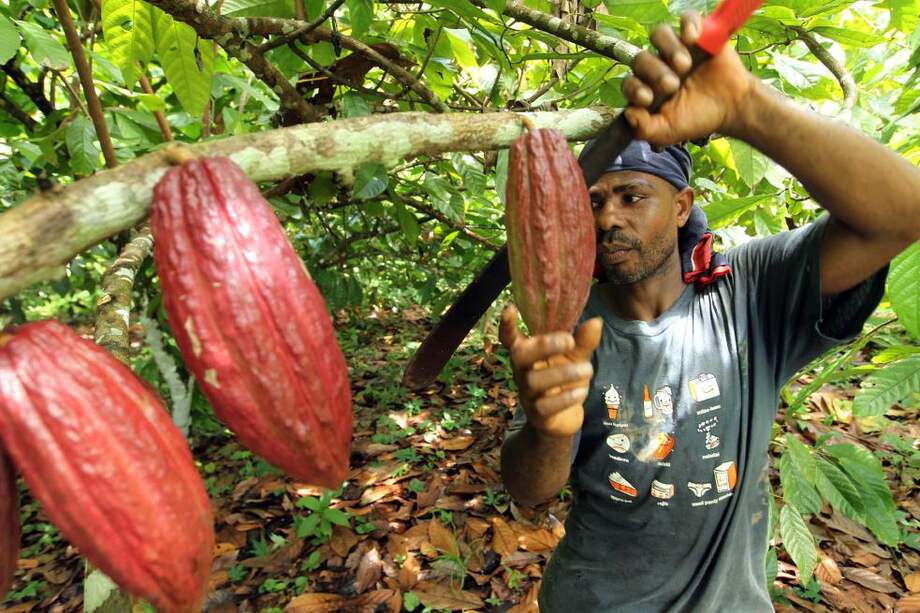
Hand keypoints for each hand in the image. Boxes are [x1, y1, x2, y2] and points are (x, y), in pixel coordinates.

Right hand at [499, 305, 601, 437]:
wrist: (564, 419)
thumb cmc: (565, 380)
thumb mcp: (576, 358)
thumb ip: (583, 341)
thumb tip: (595, 321)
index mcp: (528, 354)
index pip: (510, 339)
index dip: (507, 325)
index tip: (510, 308)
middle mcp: (522, 372)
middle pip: (519, 356)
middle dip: (542, 346)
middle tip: (569, 340)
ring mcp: (527, 394)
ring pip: (534, 381)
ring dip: (563, 373)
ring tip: (588, 369)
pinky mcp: (538, 414)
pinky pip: (545, 406)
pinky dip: (565, 398)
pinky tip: (581, 392)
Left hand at [622, 11, 755, 144]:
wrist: (731, 107)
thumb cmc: (697, 119)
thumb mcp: (669, 131)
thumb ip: (644, 129)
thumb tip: (628, 114)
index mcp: (646, 88)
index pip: (629, 83)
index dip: (633, 89)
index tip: (647, 99)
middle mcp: (657, 65)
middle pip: (641, 59)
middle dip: (654, 72)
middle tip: (672, 85)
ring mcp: (676, 47)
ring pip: (659, 35)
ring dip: (669, 49)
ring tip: (684, 65)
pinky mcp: (698, 35)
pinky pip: (687, 18)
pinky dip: (688, 24)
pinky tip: (693, 38)